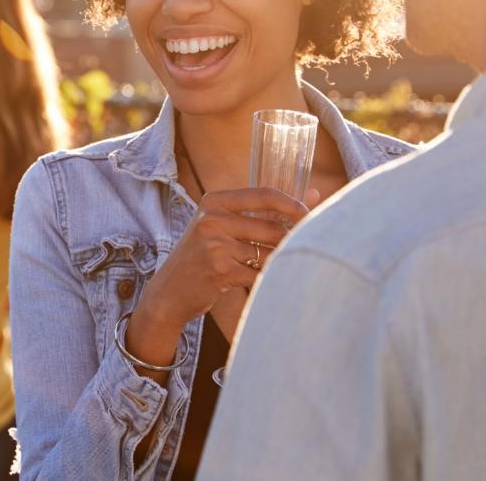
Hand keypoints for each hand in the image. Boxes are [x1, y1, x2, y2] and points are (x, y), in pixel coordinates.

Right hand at [128, 188, 308, 356]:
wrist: (169, 291)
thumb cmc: (202, 256)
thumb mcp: (223, 226)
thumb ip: (265, 211)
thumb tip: (315, 194)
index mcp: (214, 202)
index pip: (265, 195)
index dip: (294, 205)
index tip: (310, 215)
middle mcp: (212, 219)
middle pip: (272, 227)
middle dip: (293, 240)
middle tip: (305, 249)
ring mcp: (215, 245)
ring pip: (269, 252)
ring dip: (281, 262)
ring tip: (284, 267)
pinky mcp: (220, 270)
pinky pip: (259, 273)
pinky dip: (268, 279)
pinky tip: (268, 282)